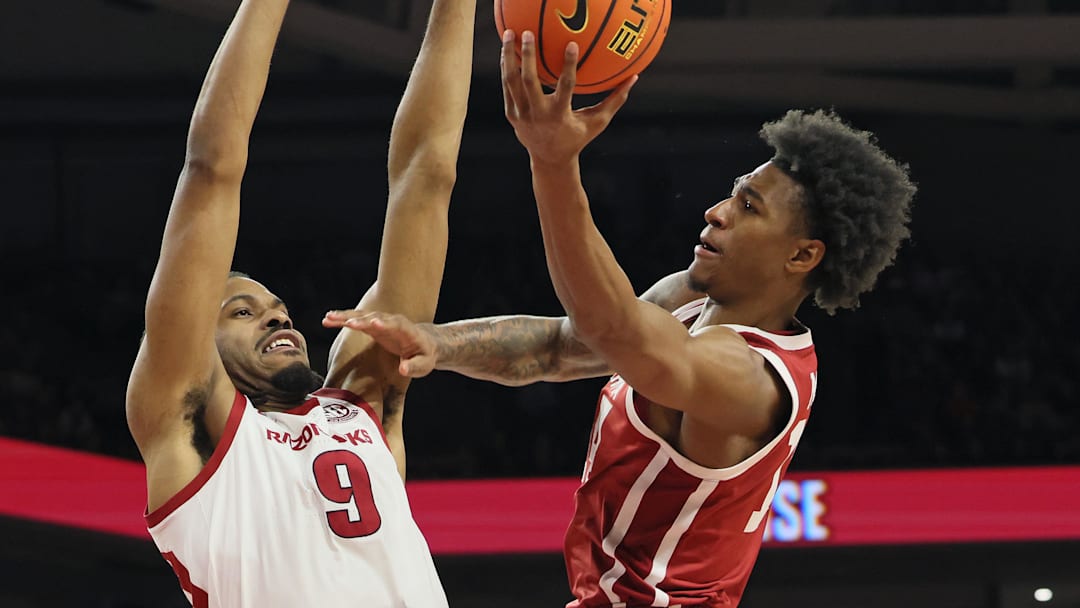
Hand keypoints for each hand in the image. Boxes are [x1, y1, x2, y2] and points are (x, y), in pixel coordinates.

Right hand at [322, 310, 437, 377]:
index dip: (385, 324)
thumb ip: (414, 366)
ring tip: (329, 318)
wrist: (425, 343)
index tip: (375, 323)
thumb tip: (403, 369)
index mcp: (407, 331)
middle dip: (362, 320)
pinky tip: (328, 319)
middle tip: (348, 322)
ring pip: (362, 316)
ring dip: (346, 316)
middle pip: (375, 317)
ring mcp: (381, 321)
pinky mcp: (372, 325)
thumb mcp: (424, 364)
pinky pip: (356, 320)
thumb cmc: (424, 355)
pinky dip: (343, 319)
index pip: (396, 325)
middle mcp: (392, 322)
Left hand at [500, 29, 636, 165]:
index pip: (565, 87)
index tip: (571, 44)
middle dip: (527, 56)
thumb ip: (614, 100)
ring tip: (509, 33)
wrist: (549, 160)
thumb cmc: (578, 137)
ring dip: (508, 56)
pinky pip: (507, 87)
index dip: (568, 65)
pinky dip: (506, 67)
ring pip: (511, 81)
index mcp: (559, 115)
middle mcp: (538, 114)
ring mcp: (522, 115)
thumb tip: (634, 78)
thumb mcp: (597, 122)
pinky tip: (506, 49)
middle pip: (528, 82)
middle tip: (528, 34)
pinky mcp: (511, 114)